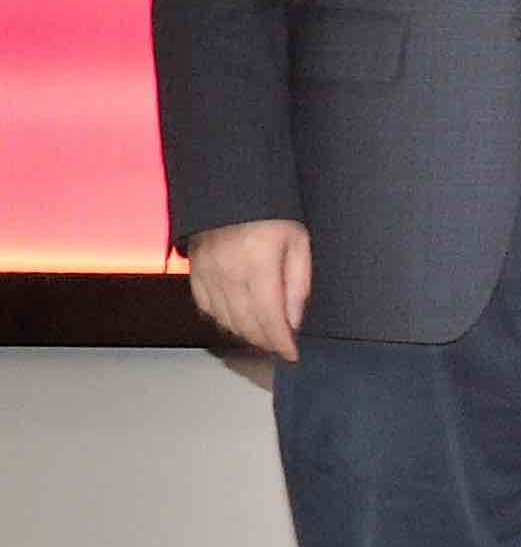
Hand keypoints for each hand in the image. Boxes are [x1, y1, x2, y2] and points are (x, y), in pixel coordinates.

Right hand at [183, 218, 309, 358]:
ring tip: (265, 338)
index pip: (269, 319)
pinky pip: (207, 308)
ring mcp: (208, 276)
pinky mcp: (195, 274)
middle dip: (266, 342)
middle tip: (281, 347)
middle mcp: (229, 276)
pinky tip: (239, 322)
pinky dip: (224, 321)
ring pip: (225, 320)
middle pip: (246, 324)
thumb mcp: (298, 243)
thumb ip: (298, 284)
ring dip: (246, 334)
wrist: (233, 192)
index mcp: (258, 267)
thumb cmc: (272, 215)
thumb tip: (293, 320)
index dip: (281, 343)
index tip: (292, 355)